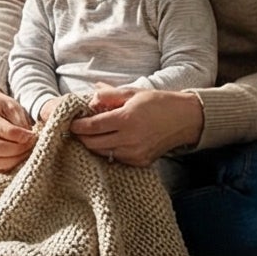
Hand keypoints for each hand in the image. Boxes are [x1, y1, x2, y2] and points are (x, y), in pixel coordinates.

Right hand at [0, 84, 35, 173]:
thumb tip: (27, 139)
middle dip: (15, 149)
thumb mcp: (12, 105)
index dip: (16, 134)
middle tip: (31, 144)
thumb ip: (19, 121)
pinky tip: (19, 156)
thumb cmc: (0, 106)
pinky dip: (8, 164)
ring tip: (26, 151)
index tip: (31, 135)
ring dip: (12, 160)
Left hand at [69, 87, 203, 166]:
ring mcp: (135, 153)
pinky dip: (110, 151)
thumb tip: (91, 97)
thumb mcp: (133, 93)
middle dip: (83, 137)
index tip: (71, 123)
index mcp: (126, 119)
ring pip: (103, 153)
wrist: (185, 119)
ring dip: (95, 145)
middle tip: (79, 130)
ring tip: (94, 134)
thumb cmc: (159, 103)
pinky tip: (111, 141)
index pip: (92, 126)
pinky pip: (117, 159)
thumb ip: (109, 95)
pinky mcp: (141, 162)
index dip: (78, 126)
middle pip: (93, 144)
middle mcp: (130, 139)